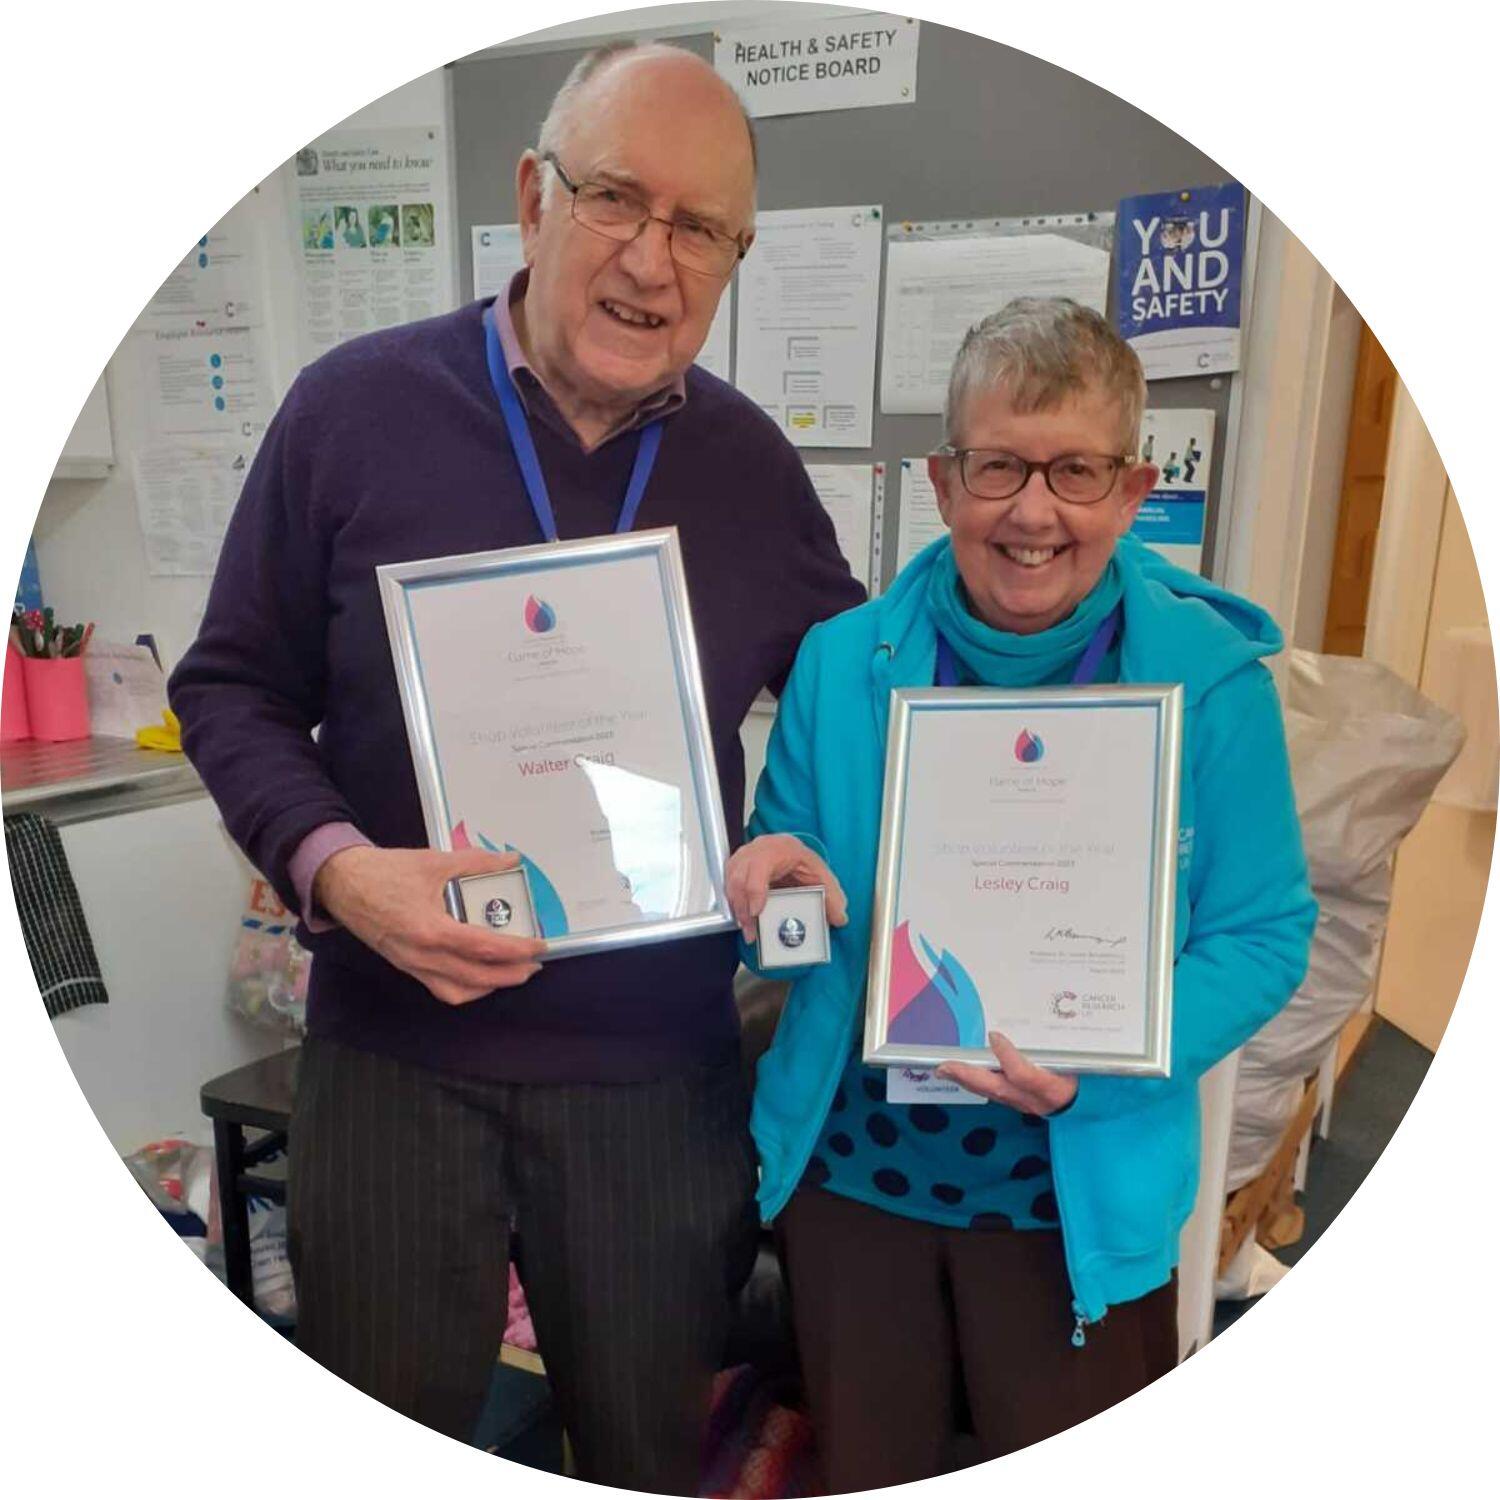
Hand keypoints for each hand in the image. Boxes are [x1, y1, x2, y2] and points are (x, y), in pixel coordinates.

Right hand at [314, 845, 545, 1005]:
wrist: (341, 883)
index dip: (516, 950)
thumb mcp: (434, 861)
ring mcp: (411, 965)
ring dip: (489, 986)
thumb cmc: (385, 872)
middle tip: (535, 964)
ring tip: (513, 972)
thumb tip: (510, 859)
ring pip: (457, 991)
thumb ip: (476, 862)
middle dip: (510, 974)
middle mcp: (421, 955)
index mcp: (429, 928)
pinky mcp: (406, 966)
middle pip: (475, 977)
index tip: (539, 945)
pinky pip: (441, 988)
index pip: (483, 947)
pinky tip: (481, 975)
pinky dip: (466, 987)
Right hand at [724, 834, 848, 943]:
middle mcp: (756, 850)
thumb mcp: (820, 875)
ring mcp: (742, 858)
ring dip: (737, 908)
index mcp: (778, 849)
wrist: (787, 849)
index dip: (756, 890)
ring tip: (748, 930)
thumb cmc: (801, 860)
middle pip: (739, 877)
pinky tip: (743, 920)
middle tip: (751, 930)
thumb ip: (832, 897)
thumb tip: (839, 918)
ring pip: (730, 882)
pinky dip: (734, 905)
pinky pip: (727, 887)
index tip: (757, 912)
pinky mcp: (734, 868)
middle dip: (743, 907)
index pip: (760, 865)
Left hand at [936, 1031, 1077, 1115]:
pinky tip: (960, 1074)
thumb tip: (1045, 1017)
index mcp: (1051, 1087)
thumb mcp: (1075, 1061)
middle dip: (969, 1076)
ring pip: (990, 1093)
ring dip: (965, 1080)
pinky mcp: (1016, 1104)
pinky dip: (974, 1083)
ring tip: (944, 1068)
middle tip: (945, 1065)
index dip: (1007, 1057)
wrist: (1084, 1108)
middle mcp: (1033, 1099)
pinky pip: (992, 1094)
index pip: (1023, 1075)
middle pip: (997, 1088)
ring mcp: (1023, 1104)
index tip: (994, 1035)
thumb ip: (1058, 1046)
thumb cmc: (1081, 1077)